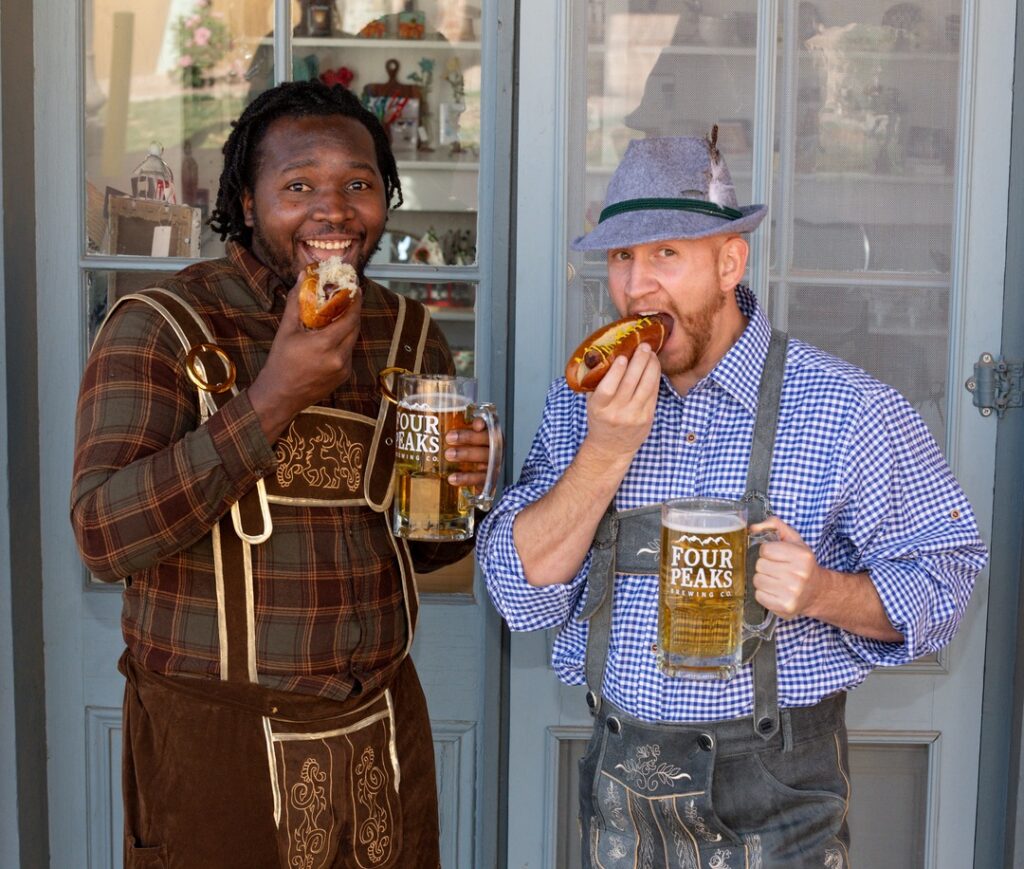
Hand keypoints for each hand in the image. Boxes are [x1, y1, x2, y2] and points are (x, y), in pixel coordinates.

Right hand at [247, 280, 362, 441]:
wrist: (280, 396)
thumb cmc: (280, 362)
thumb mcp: (286, 330)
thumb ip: (295, 302)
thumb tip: (302, 277)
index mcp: (325, 344)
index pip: (350, 318)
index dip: (355, 302)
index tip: (356, 289)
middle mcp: (339, 358)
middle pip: (355, 328)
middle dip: (353, 312)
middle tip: (348, 299)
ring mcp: (344, 369)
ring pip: (352, 341)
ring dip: (348, 328)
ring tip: (339, 316)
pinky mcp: (344, 376)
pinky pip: (348, 353)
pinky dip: (343, 343)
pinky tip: (332, 338)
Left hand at [445, 417, 502, 491]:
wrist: (473, 477)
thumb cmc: (466, 453)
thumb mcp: (463, 440)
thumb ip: (457, 429)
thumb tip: (439, 417)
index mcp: (489, 435)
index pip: (488, 425)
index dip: (483, 423)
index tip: (475, 424)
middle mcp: (494, 448)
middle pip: (486, 440)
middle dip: (468, 437)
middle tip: (449, 437)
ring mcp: (492, 465)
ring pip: (483, 458)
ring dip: (466, 455)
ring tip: (448, 454)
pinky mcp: (487, 480)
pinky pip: (479, 479)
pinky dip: (466, 478)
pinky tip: (452, 477)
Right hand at [583, 342, 660, 463]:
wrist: (612, 447)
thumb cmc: (601, 420)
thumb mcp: (592, 403)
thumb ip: (596, 383)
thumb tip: (603, 356)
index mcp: (599, 408)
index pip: (608, 388)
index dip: (616, 371)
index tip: (622, 356)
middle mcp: (617, 412)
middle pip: (631, 383)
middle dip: (639, 361)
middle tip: (642, 346)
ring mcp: (634, 415)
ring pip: (646, 386)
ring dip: (650, 366)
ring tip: (650, 353)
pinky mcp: (648, 417)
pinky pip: (654, 393)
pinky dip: (655, 377)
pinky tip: (654, 366)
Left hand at [750, 516, 824, 619]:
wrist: (816, 591)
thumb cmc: (801, 564)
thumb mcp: (793, 540)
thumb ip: (774, 525)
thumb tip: (753, 527)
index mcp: (802, 556)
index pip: (765, 550)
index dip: (767, 552)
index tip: (775, 556)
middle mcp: (799, 575)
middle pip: (760, 565)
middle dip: (764, 566)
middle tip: (775, 569)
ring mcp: (793, 593)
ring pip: (757, 580)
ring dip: (762, 580)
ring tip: (775, 580)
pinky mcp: (785, 607)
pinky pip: (759, 596)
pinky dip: (763, 593)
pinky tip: (775, 591)